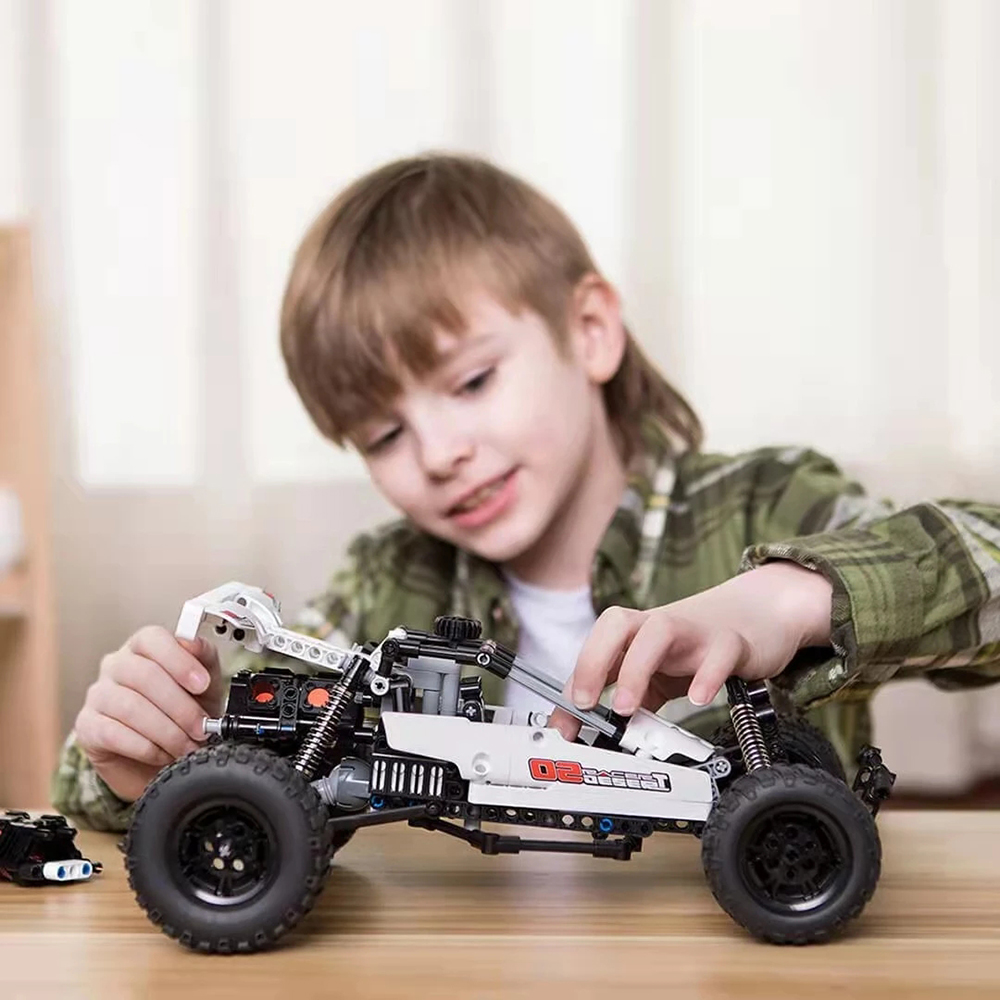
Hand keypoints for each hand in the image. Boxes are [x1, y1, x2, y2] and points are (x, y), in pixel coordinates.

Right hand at [75, 626, 224, 801]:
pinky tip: (162, 754)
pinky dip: (145, 748)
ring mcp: (97, 695)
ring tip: (186, 746)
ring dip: (166, 731)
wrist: (165, 756)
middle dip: (180, 707)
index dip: (180, 661)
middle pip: (144, 675)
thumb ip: (204, 658)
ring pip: (130, 707)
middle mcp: (116, 665)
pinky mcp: (87, 727)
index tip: (203, 684)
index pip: (153, 639)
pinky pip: (113, 734)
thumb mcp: (204, 684)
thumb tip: (194, 643)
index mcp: (144, 647)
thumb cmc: (184, 712)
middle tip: (201, 728)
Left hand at [549, 562, 831, 740]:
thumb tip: (594, 730)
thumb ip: (631, 696)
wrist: (758, 614)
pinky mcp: (732, 642)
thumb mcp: (659, 671)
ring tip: (629, 708)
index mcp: (637, 634)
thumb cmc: (699, 645)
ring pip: (660, 629)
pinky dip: (706, 675)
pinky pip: (719, 651)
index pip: (595, 649)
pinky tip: (698, 699)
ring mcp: (695, 631)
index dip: (574, 682)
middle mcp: (660, 627)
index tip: (564, 723)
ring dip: (637, 667)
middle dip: (594, 661)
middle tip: (586, 703)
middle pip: (616, 623)